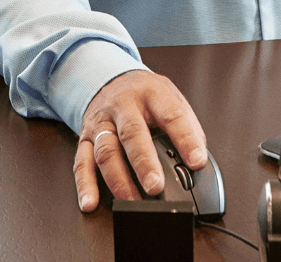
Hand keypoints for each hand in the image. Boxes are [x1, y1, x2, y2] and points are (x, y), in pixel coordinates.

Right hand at [73, 69, 207, 212]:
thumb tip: (198, 159)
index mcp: (152, 93)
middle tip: (156, 186)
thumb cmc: (144, 94)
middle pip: (132, 133)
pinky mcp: (85, 137)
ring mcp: (102, 122)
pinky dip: (85, 185)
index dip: (186, 139)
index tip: (196, 162)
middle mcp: (123, 106)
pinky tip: (90, 202)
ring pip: (106, 151)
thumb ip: (186, 124)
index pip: (171, 115)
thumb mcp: (170, 97)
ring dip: (118, 180)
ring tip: (131, 201)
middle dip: (143, 162)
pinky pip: (81, 162)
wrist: (110, 79)